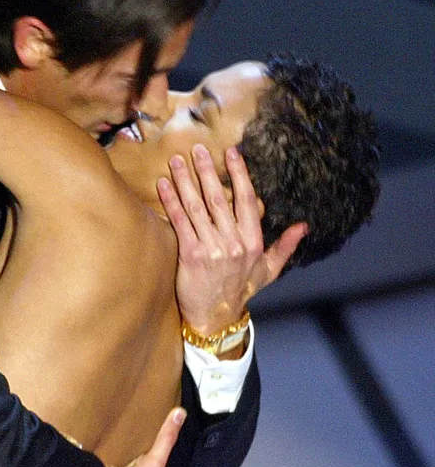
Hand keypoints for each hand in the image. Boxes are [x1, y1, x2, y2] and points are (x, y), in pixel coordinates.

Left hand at [157, 145, 306, 334]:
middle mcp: (234, 243)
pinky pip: (180, 223)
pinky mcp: (191, 256)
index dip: (239, 174)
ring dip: (185, 182)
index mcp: (253, 242)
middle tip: (197, 149)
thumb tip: (303, 226)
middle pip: (218, 199)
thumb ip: (285, 247)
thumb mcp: (268, 271)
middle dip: (207, 171)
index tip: (232, 153)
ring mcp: (211, 249)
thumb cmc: (240, 292)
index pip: (246, 200)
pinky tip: (164, 186)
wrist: (215, 317)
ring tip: (176, 162)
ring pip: (197, 207)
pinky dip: (171, 202)